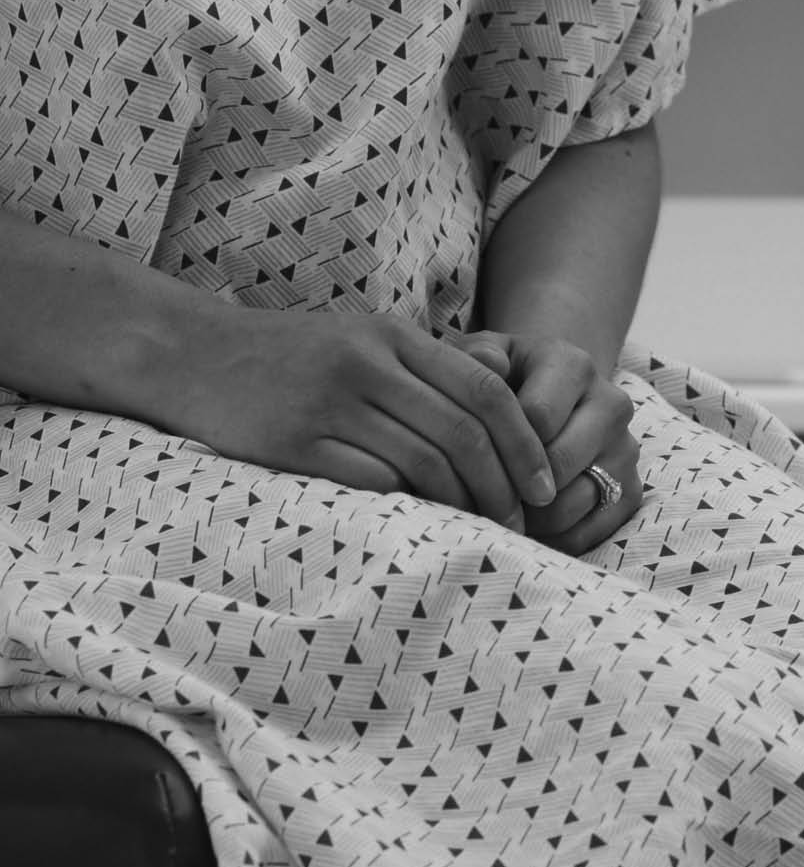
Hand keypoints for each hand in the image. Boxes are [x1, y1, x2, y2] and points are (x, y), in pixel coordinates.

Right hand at [161, 306, 556, 530]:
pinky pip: (369, 480)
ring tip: (479, 530)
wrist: (195, 354)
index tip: (545, 484)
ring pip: (422, 461)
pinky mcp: (294, 442)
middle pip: (462, 431)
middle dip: (503, 484)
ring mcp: (330, 402)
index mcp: (392, 336)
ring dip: (461, 504)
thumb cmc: (292, 356)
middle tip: (520, 521)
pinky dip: (405, 505)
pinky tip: (421, 525)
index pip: (484, 389)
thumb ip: (424, 369)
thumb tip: (504, 417)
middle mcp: (367, 364)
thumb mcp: (362, 339)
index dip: (525, 442)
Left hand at [459, 331, 642, 553]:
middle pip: (557, 466)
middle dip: (512, 486)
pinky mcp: (632, 490)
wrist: (552, 393)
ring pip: (570, 505)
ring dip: (527, 518)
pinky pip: (588, 534)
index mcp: (574, 366)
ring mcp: (626, 450)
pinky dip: (551, 540)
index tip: (473, 456)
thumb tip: (487, 364)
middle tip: (480, 493)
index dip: (498, 445)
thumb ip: (477, 355)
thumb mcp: (487, 355)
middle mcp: (612, 404)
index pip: (537, 419)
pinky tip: (526, 526)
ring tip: (499, 509)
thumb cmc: (508, 377)